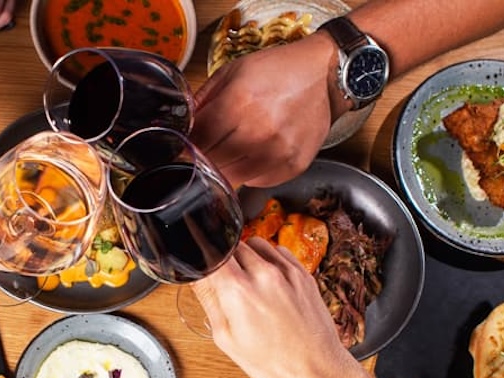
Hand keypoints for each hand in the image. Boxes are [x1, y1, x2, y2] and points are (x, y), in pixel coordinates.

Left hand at [191, 34, 336, 188]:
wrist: (324, 75)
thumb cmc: (278, 70)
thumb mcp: (232, 73)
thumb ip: (202, 101)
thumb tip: (180, 127)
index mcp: (238, 105)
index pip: (197, 142)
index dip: (187, 144)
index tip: (186, 142)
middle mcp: (258, 133)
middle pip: (211, 164)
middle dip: (204, 156)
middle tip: (210, 144)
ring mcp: (277, 154)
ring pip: (232, 179)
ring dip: (227, 166)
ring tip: (236, 146)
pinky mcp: (291, 168)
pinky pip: (256, 182)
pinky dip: (250, 171)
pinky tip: (257, 150)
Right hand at [192, 237, 350, 377]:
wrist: (313, 370)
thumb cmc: (271, 362)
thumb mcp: (226, 337)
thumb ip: (209, 300)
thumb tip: (196, 277)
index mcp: (238, 291)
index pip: (212, 253)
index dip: (205, 259)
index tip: (204, 267)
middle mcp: (263, 275)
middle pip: (232, 246)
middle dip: (225, 261)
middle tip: (228, 285)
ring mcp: (286, 272)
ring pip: (255, 244)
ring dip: (247, 257)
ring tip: (249, 283)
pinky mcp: (303, 274)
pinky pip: (279, 252)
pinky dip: (269, 261)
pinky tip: (268, 284)